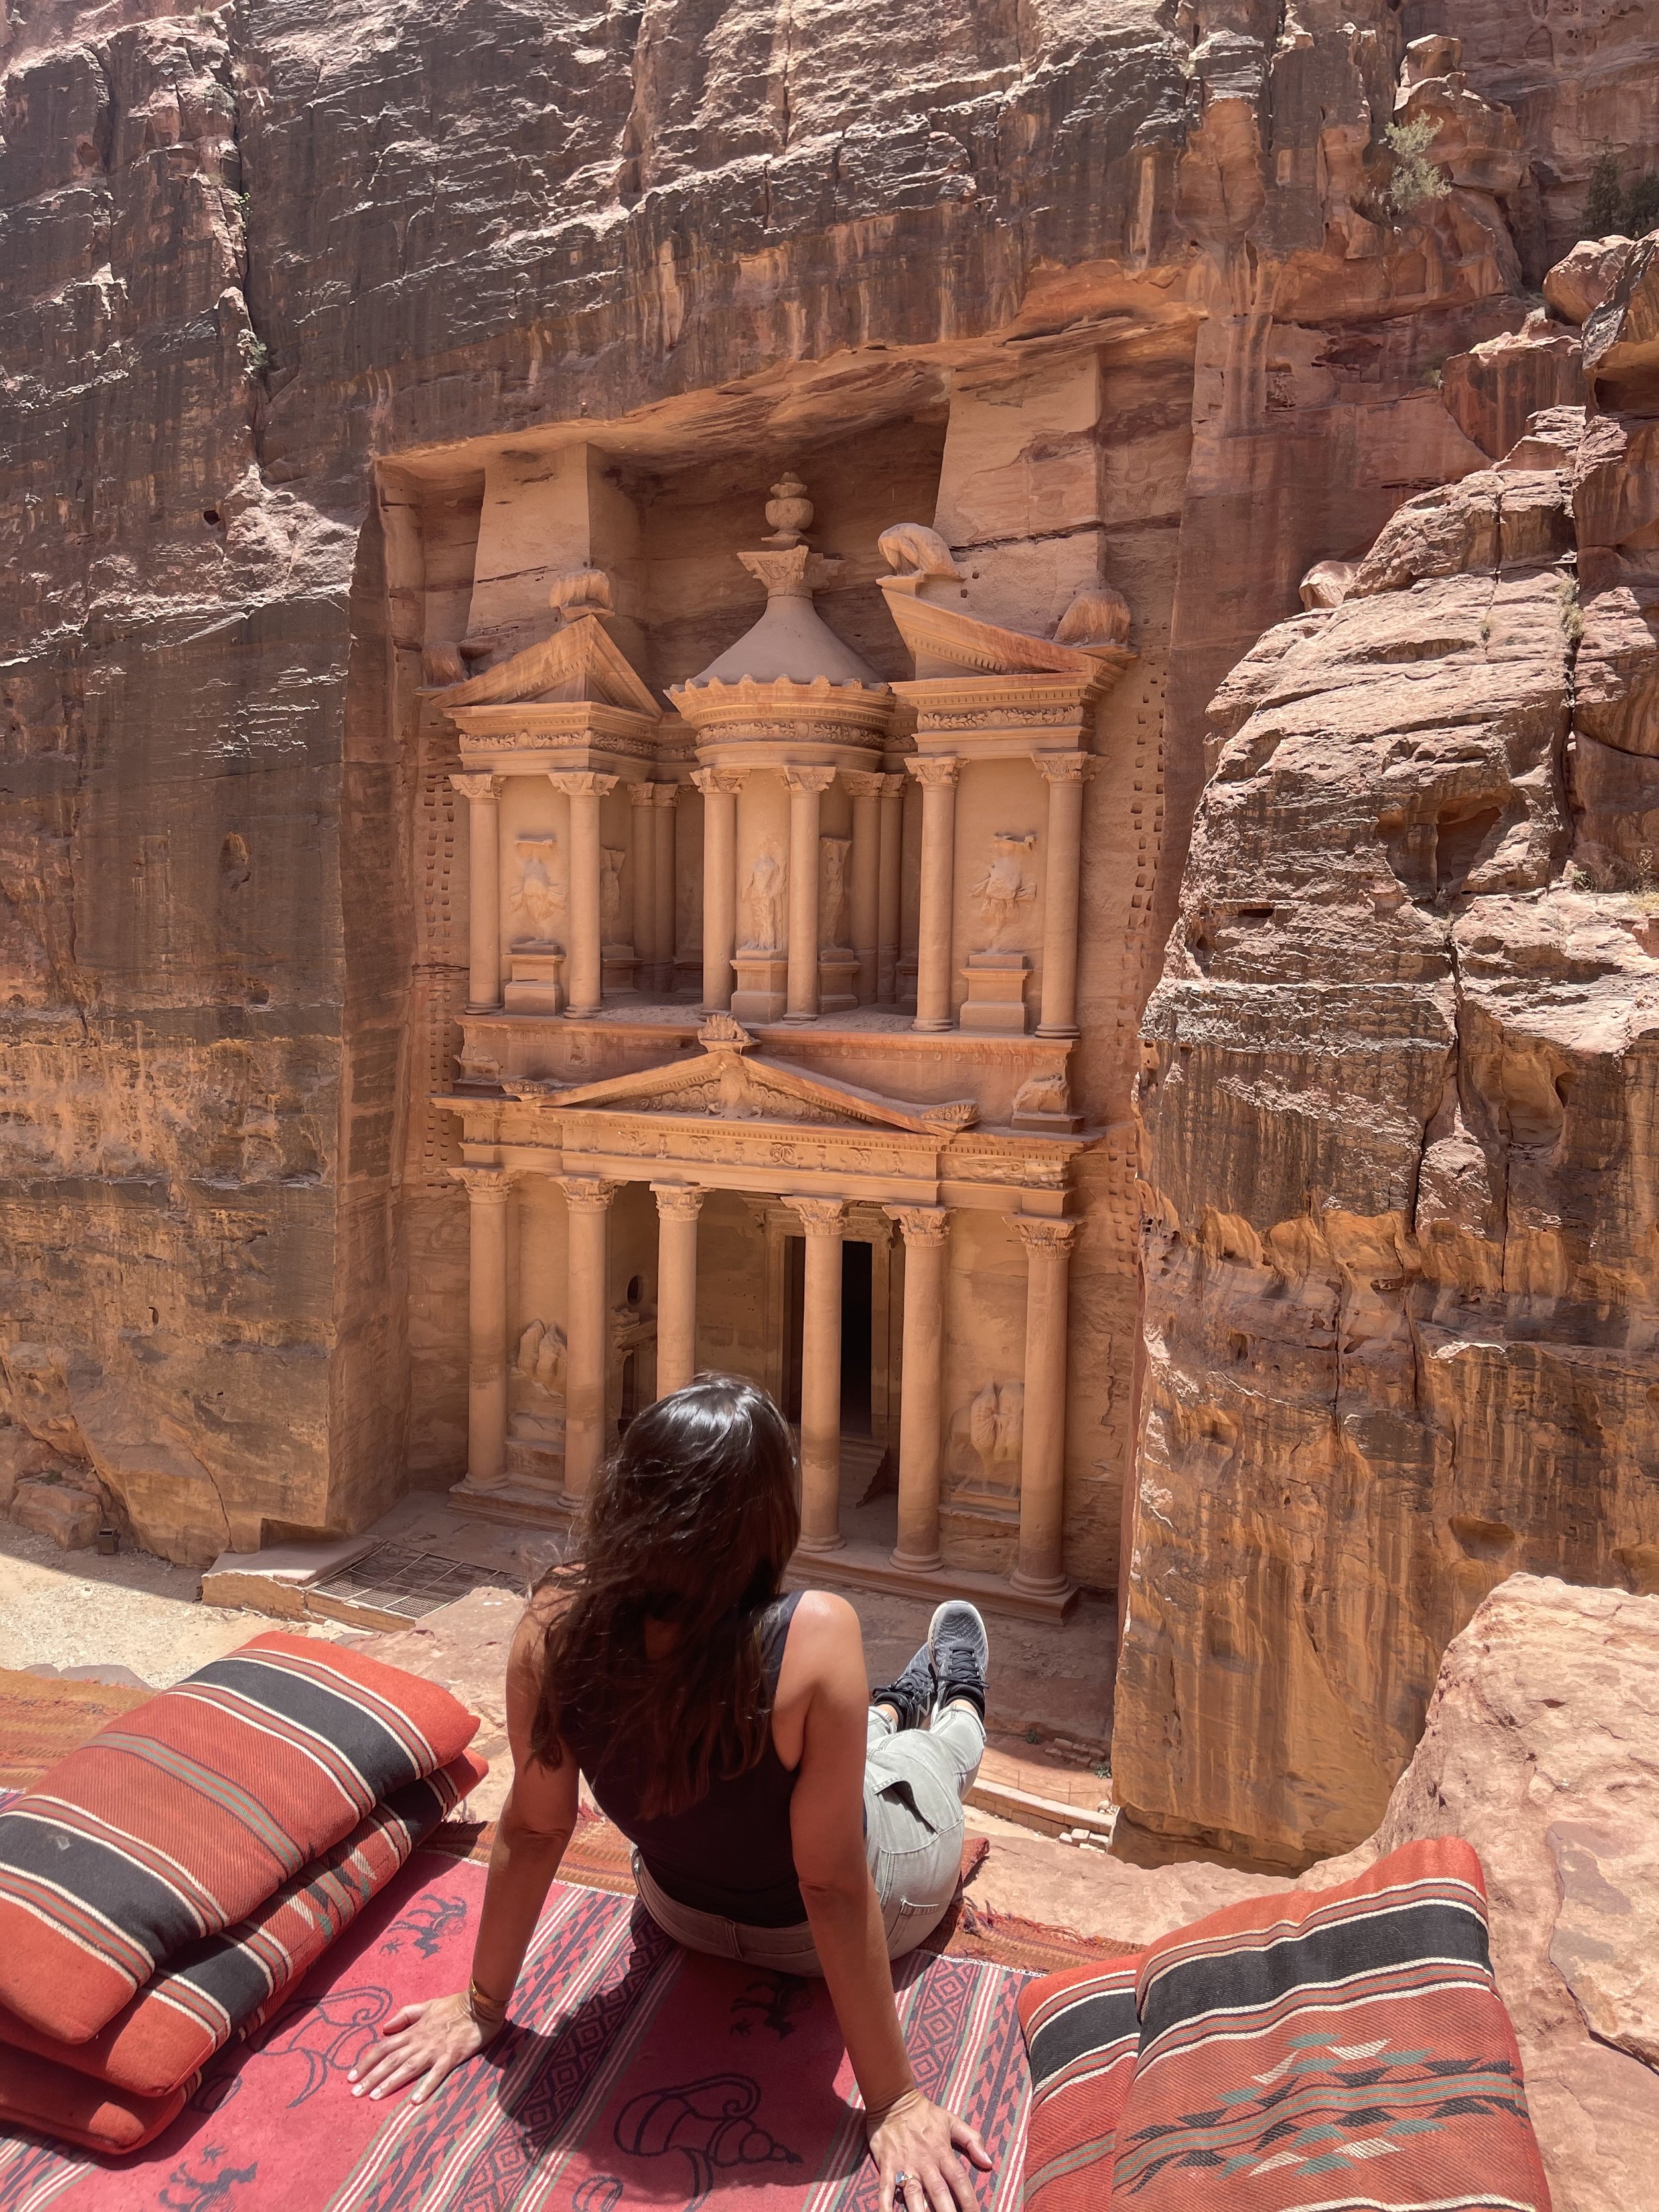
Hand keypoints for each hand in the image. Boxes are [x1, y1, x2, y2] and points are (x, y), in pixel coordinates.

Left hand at [347, 1992, 498, 2104]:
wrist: (480, 2004)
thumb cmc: (454, 2005)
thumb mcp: (427, 2005)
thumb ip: (405, 2015)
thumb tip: (385, 2027)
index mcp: (414, 2030)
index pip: (384, 2047)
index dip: (366, 2061)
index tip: (351, 2076)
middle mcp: (420, 2041)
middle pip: (391, 2060)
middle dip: (371, 2076)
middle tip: (354, 2093)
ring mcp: (435, 2050)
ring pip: (408, 2068)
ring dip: (390, 2082)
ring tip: (374, 2097)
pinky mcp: (452, 2056)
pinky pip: (437, 2074)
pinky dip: (425, 2086)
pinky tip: (414, 2100)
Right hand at [867, 2086, 991, 2211]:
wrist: (892, 2099)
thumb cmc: (924, 2113)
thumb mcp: (951, 2121)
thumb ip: (972, 2140)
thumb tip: (989, 2162)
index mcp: (942, 2152)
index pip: (959, 2180)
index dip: (969, 2201)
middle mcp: (925, 2162)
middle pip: (938, 2193)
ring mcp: (905, 2165)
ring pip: (913, 2195)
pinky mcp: (887, 2166)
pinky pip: (885, 2190)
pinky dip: (885, 2206)